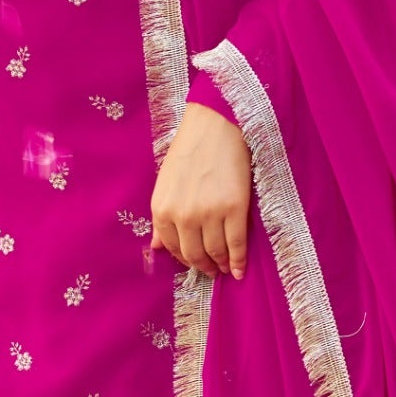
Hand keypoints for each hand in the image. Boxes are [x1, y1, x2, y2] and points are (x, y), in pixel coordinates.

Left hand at [151, 101, 251, 278]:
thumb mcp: (165, 184)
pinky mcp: (234, 209)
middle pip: (194, 254)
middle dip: (203, 266)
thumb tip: (156, 247)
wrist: (215, 126)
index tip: (195, 263)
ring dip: (220, 265)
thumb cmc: (189, 150)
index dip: (185, 259)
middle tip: (211, 271)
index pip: (172, 247)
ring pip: (215, 252)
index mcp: (162, 209)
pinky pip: (236, 244)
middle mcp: (183, 215)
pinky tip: (239, 269)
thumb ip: (161, 218)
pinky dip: (238, 261)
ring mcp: (209, 213)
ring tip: (224, 268)